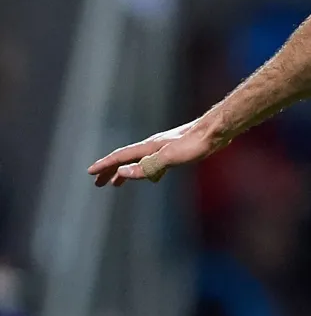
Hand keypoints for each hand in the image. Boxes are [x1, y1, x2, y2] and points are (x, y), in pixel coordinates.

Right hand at [88, 120, 218, 186]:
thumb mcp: (169, 158)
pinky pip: (151, 162)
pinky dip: (142, 169)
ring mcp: (163, 148)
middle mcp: (152, 146)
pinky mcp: (174, 150)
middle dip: (110, 171)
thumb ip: (146, 166)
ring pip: (138, 161)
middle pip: (125, 159)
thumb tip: (122, 173)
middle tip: (98, 183)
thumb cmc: (194, 144)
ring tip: (116, 183)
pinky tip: (149, 175)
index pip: (121, 157)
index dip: (105, 165)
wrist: (215, 132)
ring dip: (125, 171)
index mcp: (148, 147)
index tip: (90, 172)